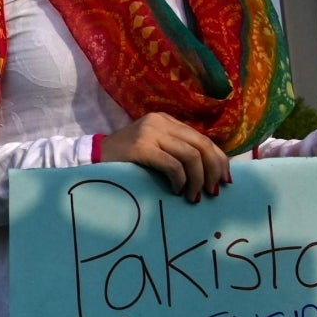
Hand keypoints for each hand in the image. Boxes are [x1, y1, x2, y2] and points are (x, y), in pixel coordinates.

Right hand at [104, 111, 229, 202]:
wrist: (92, 158)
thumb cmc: (126, 160)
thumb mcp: (155, 148)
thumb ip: (177, 151)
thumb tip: (211, 172)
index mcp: (166, 120)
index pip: (203, 139)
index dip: (219, 160)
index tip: (225, 180)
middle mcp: (160, 122)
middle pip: (202, 146)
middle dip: (213, 171)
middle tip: (213, 192)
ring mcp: (150, 133)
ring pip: (191, 156)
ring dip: (198, 180)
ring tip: (194, 196)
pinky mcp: (140, 147)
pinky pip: (172, 164)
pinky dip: (180, 180)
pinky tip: (177, 190)